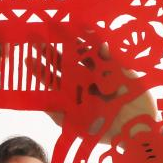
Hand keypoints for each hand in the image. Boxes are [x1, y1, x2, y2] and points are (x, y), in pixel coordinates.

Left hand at [26, 41, 156, 141]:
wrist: (135, 132)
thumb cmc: (104, 131)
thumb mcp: (77, 126)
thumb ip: (58, 115)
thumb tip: (40, 101)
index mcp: (73, 95)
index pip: (53, 80)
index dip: (40, 70)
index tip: (27, 58)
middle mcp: (83, 82)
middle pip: (64, 64)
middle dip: (51, 51)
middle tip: (37, 39)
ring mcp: (99, 75)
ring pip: (83, 56)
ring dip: (73, 43)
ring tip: (61, 31)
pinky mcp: (117, 71)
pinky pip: (108, 56)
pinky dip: (102, 47)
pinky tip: (94, 38)